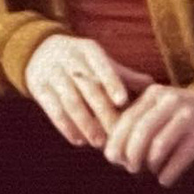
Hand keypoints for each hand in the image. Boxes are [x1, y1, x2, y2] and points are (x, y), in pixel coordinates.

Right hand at [24, 35, 150, 149]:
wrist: (40, 50)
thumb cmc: (80, 60)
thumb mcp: (99, 60)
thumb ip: (123, 75)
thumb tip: (154, 86)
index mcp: (88, 50)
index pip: (101, 65)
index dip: (111, 82)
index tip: (122, 102)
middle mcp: (68, 59)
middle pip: (87, 88)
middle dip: (102, 113)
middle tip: (116, 135)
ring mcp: (51, 73)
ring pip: (69, 101)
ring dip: (85, 124)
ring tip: (98, 143)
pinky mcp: (38, 88)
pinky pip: (53, 110)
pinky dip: (66, 127)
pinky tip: (79, 141)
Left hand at [103, 84, 193, 185]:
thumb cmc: (177, 115)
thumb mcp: (157, 109)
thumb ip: (136, 122)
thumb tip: (111, 152)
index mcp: (154, 94)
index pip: (129, 118)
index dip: (117, 140)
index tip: (111, 158)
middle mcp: (171, 101)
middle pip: (143, 131)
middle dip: (131, 153)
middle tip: (129, 168)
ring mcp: (189, 116)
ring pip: (160, 144)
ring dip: (150, 163)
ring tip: (148, 172)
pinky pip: (181, 156)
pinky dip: (169, 171)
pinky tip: (164, 180)